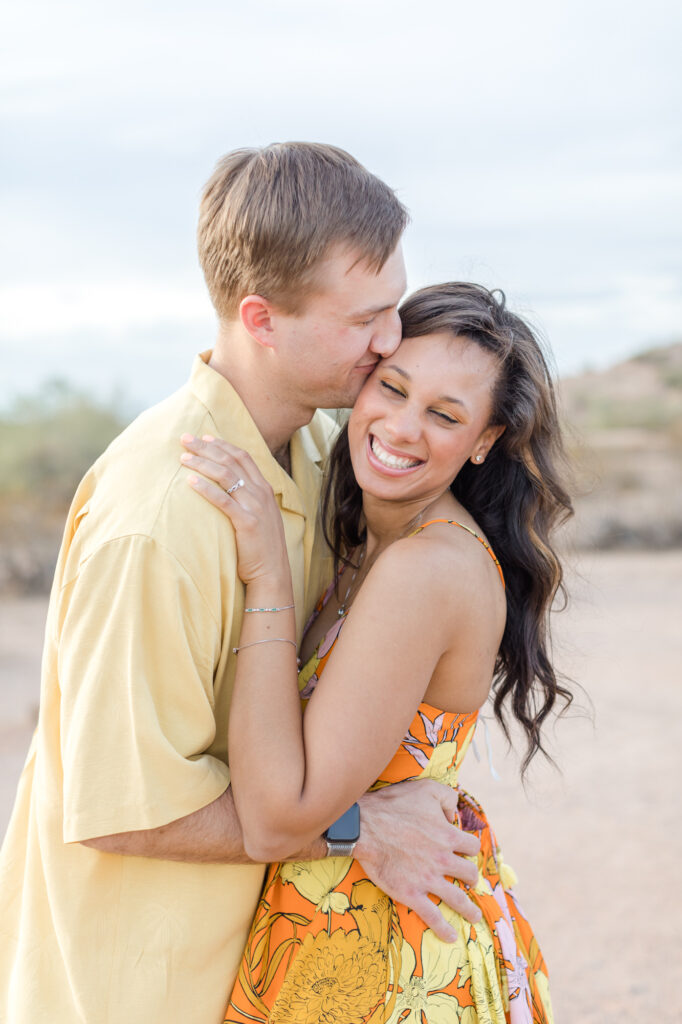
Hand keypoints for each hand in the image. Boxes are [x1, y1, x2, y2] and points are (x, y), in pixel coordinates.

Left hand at [180, 434, 288, 584]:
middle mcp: (261, 493)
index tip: (204, 437)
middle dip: (206, 447)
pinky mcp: (247, 522)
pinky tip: (190, 482)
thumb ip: (248, 498)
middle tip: (185, 438)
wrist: (272, 573)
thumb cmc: (261, 546)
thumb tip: (229, 488)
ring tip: (183, 458)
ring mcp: (255, 506)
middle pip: (231, 461)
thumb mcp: (260, 516)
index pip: (242, 456)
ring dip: (202, 463)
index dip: (222, 444)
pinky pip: (223, 500)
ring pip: (226, 475)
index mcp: (264, 488)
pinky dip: (206, 489)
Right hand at [355, 780, 481, 941]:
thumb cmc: (394, 805)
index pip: (471, 846)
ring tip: (474, 916)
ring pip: (458, 898)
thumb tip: (454, 813)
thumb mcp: (426, 789)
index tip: (463, 851)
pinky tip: (450, 936)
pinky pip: (432, 915)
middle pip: (469, 873)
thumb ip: (447, 797)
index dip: (469, 848)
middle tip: (469, 881)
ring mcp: (428, 879)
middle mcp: (442, 859)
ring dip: (468, 909)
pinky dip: (443, 928)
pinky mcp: (411, 893)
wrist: (365, 826)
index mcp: (447, 836)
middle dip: (471, 877)